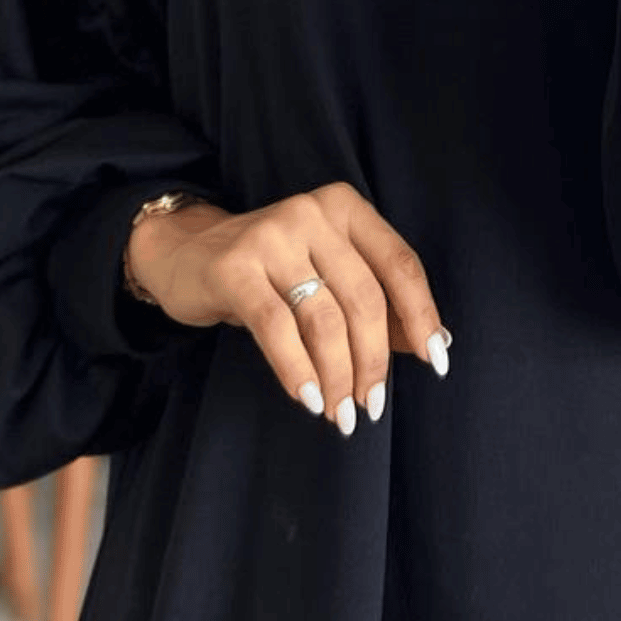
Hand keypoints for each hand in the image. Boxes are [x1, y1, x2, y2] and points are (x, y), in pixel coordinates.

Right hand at [126, 184, 452, 433]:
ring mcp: (270, 236)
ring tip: (338, 412)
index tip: (435, 362)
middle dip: (372, 362)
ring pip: (324, 319)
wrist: (185, 255)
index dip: (421, 316)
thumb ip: (376, 301)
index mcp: (343, 207)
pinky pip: (277, 328)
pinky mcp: (234, 267)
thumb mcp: (326, 274)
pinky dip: (297, 369)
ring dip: (337, 376)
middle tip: (368, 406)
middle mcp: (310, 212)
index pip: (399, 263)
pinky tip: (306, 398)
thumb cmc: (271, 273)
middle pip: (364, 298)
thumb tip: (433, 344)